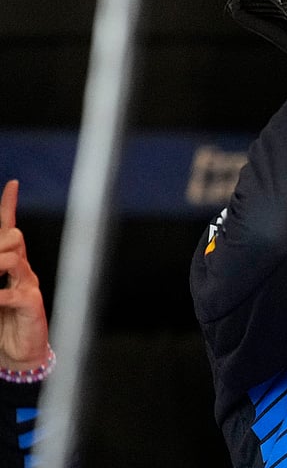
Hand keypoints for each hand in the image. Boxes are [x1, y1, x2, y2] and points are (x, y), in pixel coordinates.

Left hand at [0, 180, 49, 369]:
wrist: (19, 354)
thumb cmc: (2, 322)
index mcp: (13, 265)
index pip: (11, 229)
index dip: (9, 206)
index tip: (11, 184)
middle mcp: (23, 271)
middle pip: (13, 238)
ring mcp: (29, 286)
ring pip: (13, 259)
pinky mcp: (31, 305)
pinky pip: (11, 293)